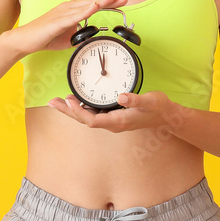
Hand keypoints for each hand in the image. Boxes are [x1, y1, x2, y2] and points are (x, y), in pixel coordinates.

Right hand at [9, 0, 127, 55]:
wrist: (25, 41)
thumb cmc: (46, 37)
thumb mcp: (69, 38)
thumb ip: (81, 35)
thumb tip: (92, 37)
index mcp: (72, 10)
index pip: (94, 4)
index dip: (109, 2)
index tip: (123, 1)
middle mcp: (68, 8)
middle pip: (93, 1)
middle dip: (110, 0)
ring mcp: (62, 13)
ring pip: (85, 6)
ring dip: (100, 1)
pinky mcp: (57, 21)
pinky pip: (74, 16)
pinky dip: (85, 11)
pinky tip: (95, 7)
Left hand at [46, 90, 179, 133]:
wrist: (167, 116)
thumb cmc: (159, 108)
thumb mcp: (151, 101)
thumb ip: (136, 100)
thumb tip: (122, 97)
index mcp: (119, 121)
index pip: (93, 120)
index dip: (79, 112)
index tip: (68, 101)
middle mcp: (113, 123)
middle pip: (85, 120)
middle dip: (67, 111)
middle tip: (52, 102)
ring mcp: (113, 121)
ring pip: (87, 117)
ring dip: (72, 110)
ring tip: (57, 102)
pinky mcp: (114, 116)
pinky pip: (93, 114)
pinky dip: (82, 108)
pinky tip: (76, 102)